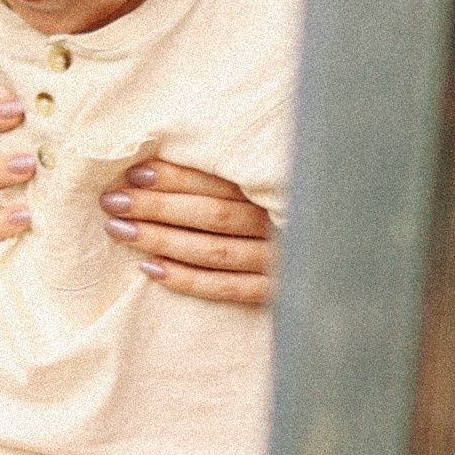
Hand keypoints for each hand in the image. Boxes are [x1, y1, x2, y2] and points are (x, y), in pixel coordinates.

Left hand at [102, 158, 275, 305]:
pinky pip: (227, 288)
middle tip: (112, 202)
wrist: (342, 262)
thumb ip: (233, 173)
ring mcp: (280, 261)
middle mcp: (280, 223)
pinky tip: (150, 270)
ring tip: (119, 231)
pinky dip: (187, 280)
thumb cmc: (290, 211)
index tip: (135, 173)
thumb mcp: (270, 183)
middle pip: (211, 215)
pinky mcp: (277, 293)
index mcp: (277, 187)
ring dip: (162, 241)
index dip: (176, 177)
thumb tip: (162, 161)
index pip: (220, 181)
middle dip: (157, 207)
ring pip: (213, 251)